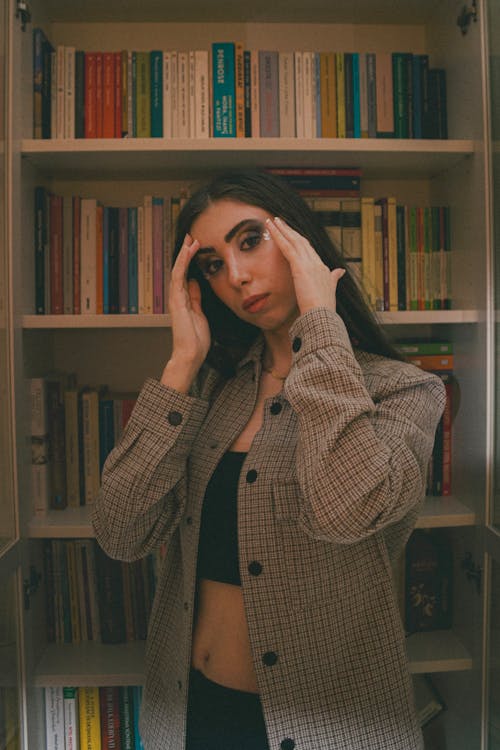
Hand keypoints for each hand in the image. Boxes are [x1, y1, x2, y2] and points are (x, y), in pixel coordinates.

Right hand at [166, 234, 210, 375]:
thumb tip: (195, 283)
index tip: (196, 247)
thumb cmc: (196, 339)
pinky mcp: (176, 300)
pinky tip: (187, 252)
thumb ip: (196, 298)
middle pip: (180, 270)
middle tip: (192, 237)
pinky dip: (182, 263)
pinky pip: (178, 277)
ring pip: (178, 270)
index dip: (190, 261)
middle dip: (186, 253)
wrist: (191, 353)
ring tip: (190, 239)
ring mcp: (175, 298)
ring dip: (184, 254)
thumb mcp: (200, 313)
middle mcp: (178, 297)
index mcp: (184, 300)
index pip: (186, 275)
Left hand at [265, 216, 344, 314]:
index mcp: (322, 267)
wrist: (322, 314)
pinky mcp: (299, 267)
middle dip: (289, 230)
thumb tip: (340, 271)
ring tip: (272, 221)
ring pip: (293, 240)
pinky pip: (287, 247)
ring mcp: (308, 263)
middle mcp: (316, 262)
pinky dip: (278, 236)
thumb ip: (334, 278)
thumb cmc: (323, 307)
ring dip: (281, 229)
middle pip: (301, 240)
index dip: (299, 239)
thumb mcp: (330, 289)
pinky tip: (271, 229)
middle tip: (279, 221)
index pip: (308, 248)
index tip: (291, 232)